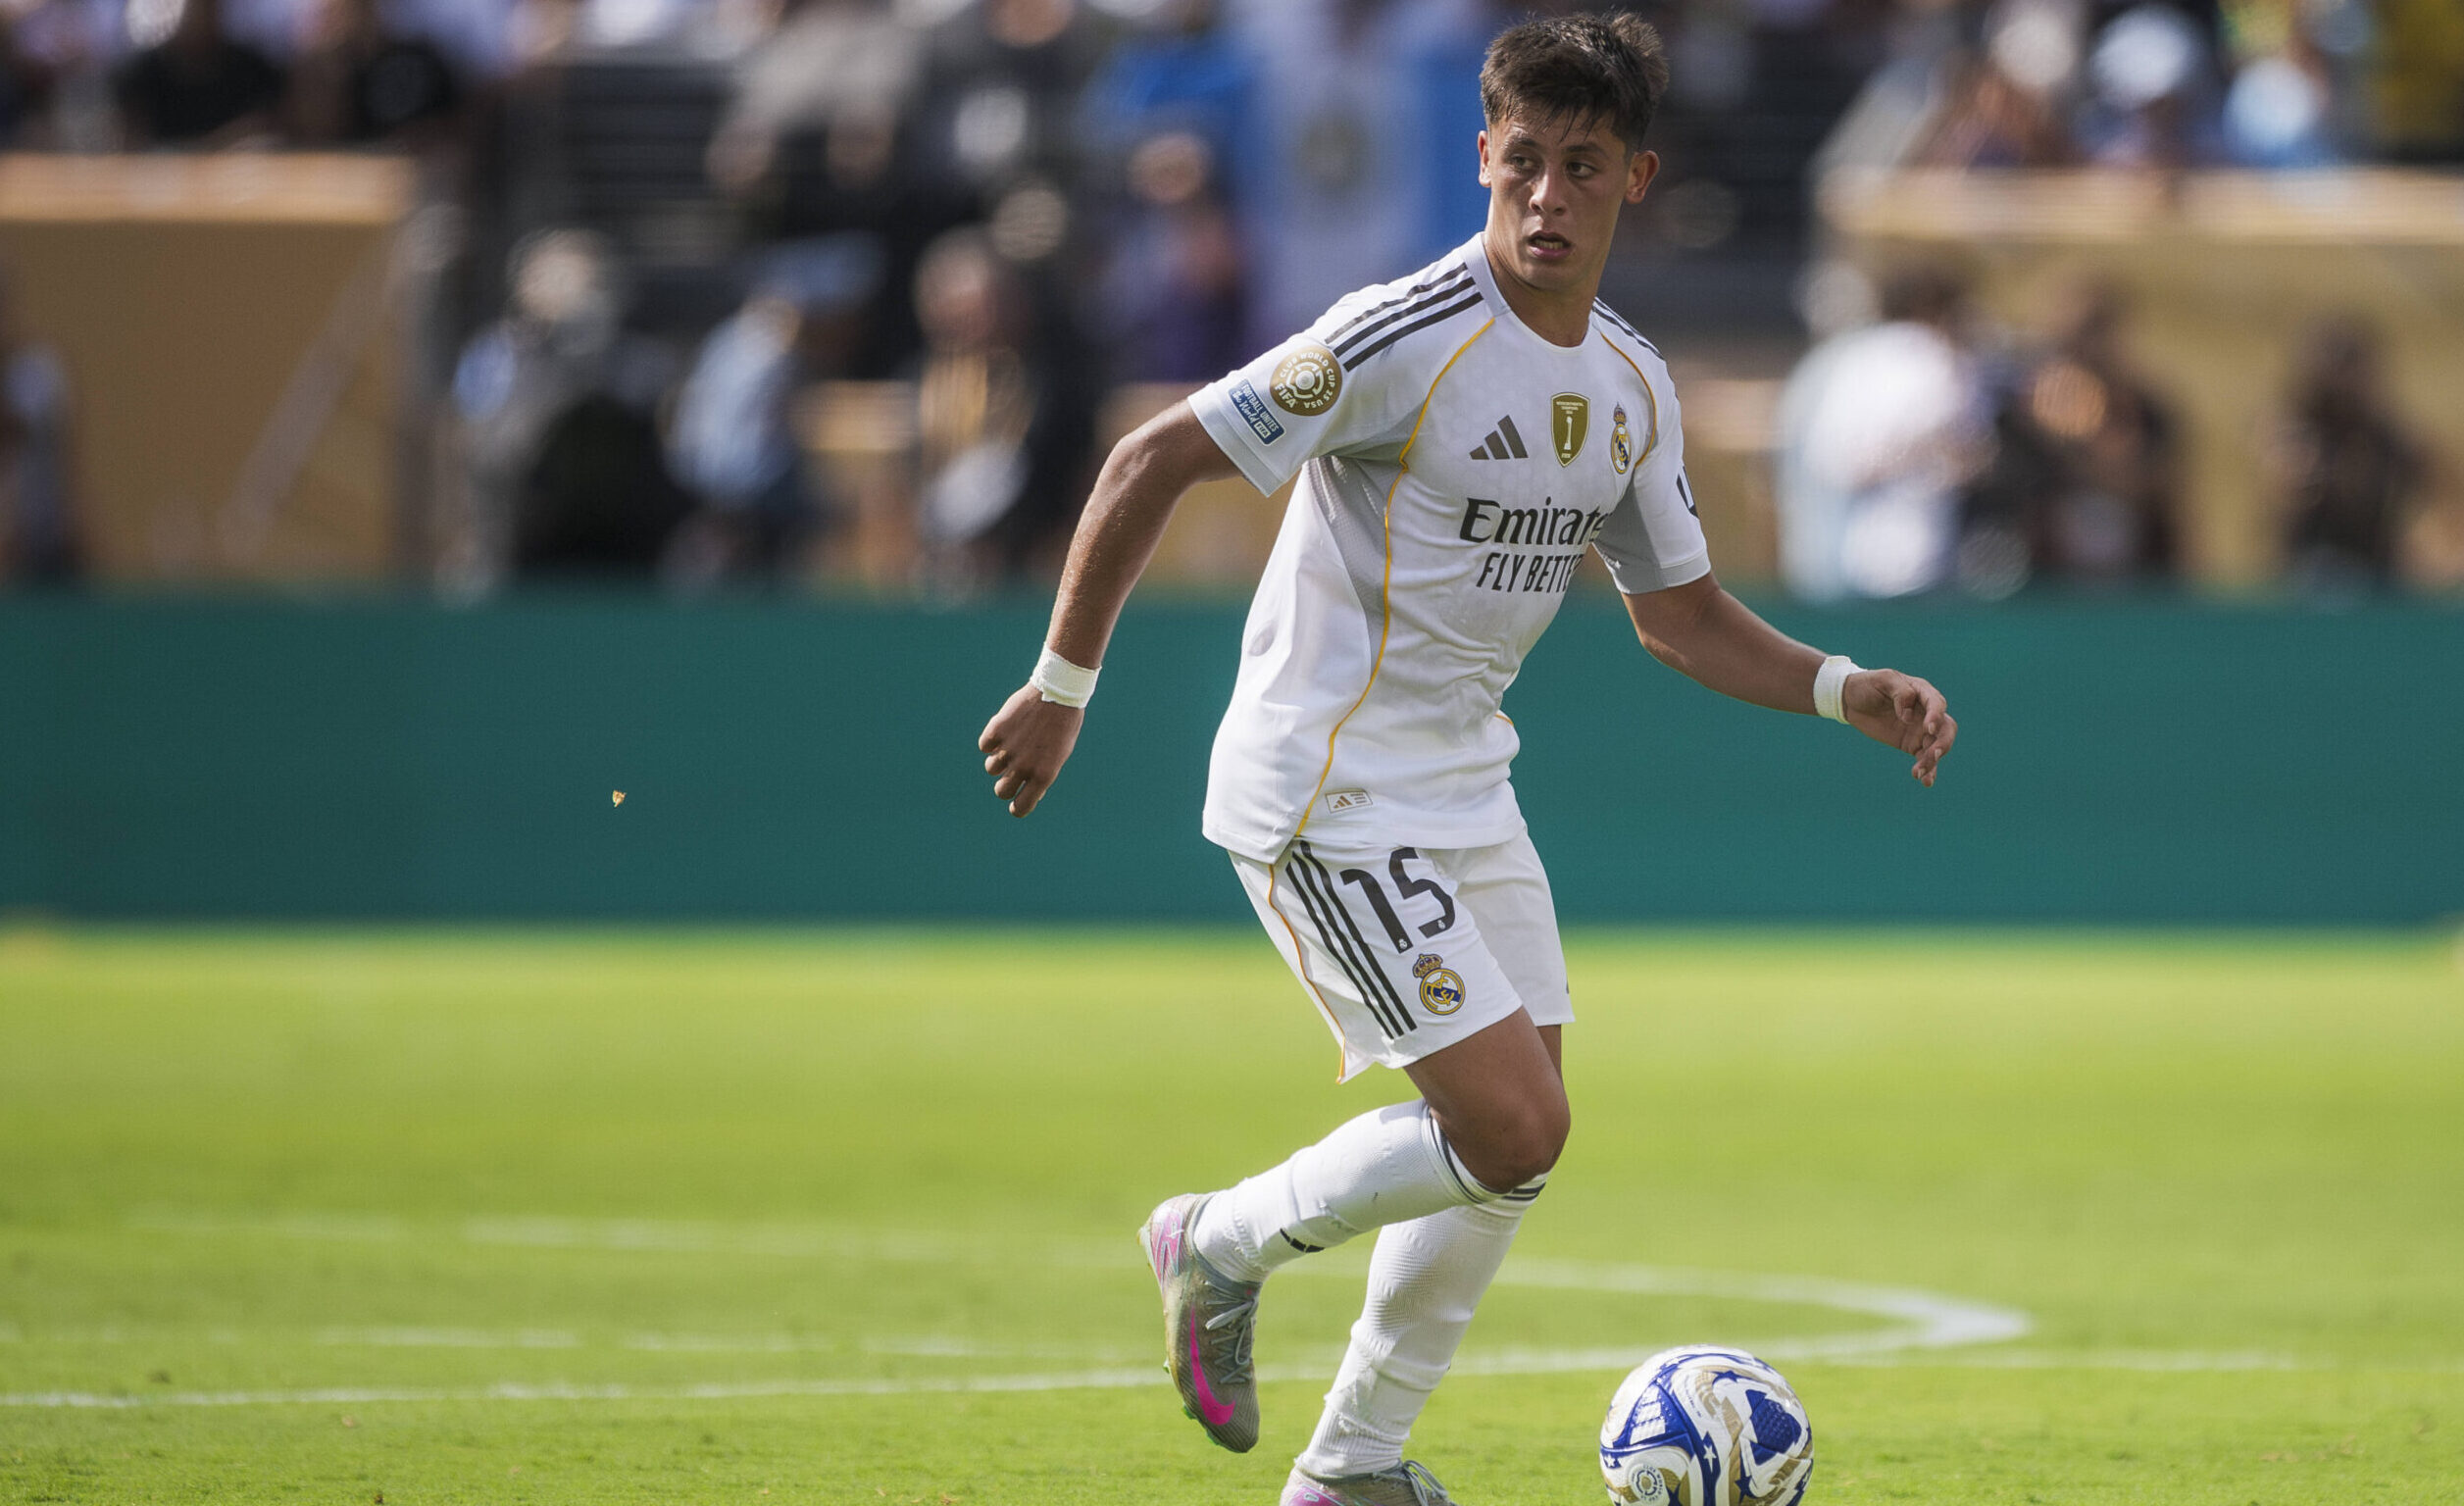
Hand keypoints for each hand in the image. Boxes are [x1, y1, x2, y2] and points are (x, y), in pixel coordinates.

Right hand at [978, 684, 1083, 816]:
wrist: (1058, 693)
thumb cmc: (1063, 725)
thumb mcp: (1059, 754)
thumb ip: (1042, 775)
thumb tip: (1028, 793)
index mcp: (1043, 775)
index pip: (1021, 806)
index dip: (1017, 807)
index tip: (1016, 804)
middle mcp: (1024, 765)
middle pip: (1001, 791)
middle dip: (1005, 786)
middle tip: (1011, 773)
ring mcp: (1009, 748)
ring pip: (991, 768)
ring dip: (998, 760)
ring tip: (1012, 744)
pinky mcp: (997, 730)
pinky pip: (984, 745)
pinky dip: (992, 740)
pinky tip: (1005, 731)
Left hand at [1842, 670, 1956, 786]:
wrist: (1851, 700)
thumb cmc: (1868, 685)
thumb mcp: (1883, 680)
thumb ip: (1900, 693)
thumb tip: (1908, 715)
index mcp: (1922, 692)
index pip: (1937, 704)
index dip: (1936, 717)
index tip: (1929, 728)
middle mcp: (1926, 712)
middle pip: (1946, 728)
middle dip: (1943, 742)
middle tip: (1932, 754)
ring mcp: (1920, 730)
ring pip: (1936, 746)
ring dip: (1933, 761)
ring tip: (1919, 773)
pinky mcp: (1911, 744)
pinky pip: (1924, 758)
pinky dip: (1928, 770)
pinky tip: (1925, 781)